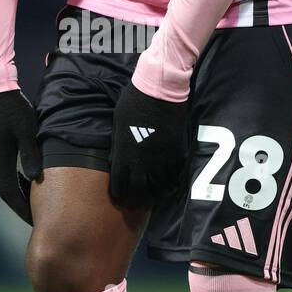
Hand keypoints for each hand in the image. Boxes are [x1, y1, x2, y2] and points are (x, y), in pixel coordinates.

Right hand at [0, 89, 41, 224]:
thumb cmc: (12, 109)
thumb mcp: (26, 130)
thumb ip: (30, 153)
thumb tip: (34, 178)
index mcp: (1, 159)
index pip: (10, 193)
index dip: (22, 209)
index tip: (35, 220)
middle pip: (7, 192)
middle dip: (21, 206)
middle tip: (38, 218)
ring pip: (7, 182)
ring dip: (20, 195)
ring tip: (36, 204)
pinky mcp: (0, 148)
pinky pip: (9, 172)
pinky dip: (19, 182)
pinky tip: (31, 181)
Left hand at [109, 80, 189, 207]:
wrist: (160, 90)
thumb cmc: (134, 102)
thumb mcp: (118, 124)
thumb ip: (118, 145)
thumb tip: (116, 159)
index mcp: (123, 154)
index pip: (119, 184)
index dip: (120, 194)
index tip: (121, 197)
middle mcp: (141, 161)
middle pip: (140, 191)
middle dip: (138, 199)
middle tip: (139, 201)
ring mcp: (160, 158)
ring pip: (159, 186)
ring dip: (156, 192)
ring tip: (155, 194)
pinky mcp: (175, 152)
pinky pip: (173, 174)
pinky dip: (170, 181)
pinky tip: (169, 182)